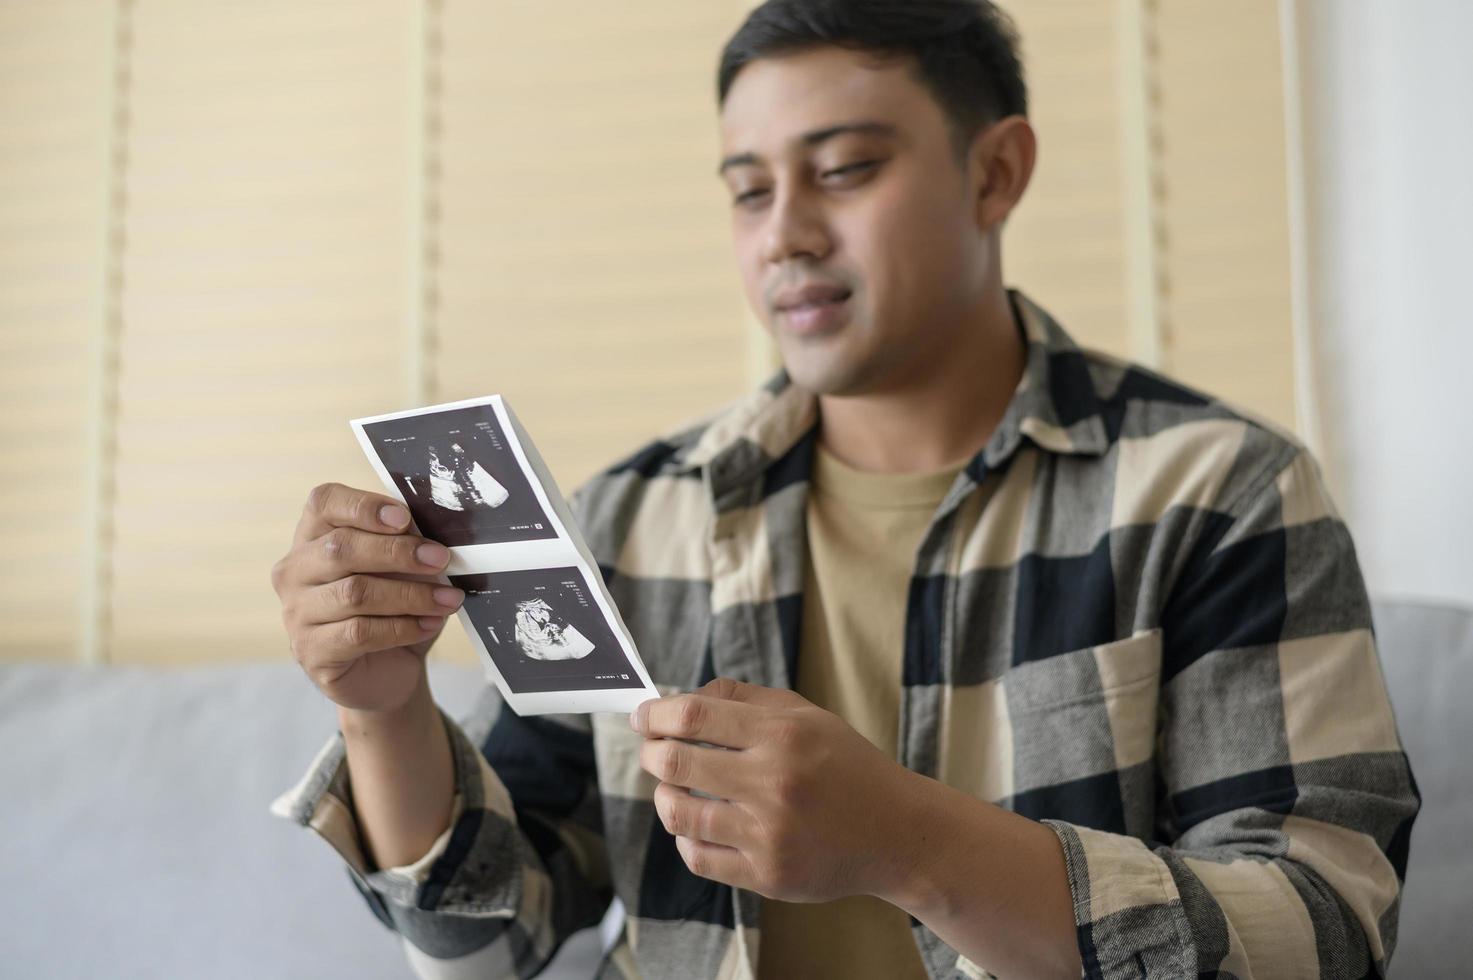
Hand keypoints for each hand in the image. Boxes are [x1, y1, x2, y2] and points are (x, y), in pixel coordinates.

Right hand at [271, 482, 462, 712]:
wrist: (387, 672)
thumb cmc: (394, 608)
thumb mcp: (404, 569)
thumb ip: (408, 543)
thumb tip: (433, 532)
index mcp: (313, 536)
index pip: (324, 503)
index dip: (364, 506)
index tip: (405, 517)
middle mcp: (295, 571)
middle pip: (340, 548)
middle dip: (398, 552)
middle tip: (441, 559)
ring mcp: (297, 613)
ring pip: (355, 593)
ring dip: (411, 594)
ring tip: (448, 599)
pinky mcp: (311, 651)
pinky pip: (359, 633)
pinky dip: (402, 627)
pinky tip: (429, 624)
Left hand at [630, 678, 919, 903]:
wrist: (896, 832)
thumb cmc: (846, 766)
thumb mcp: (806, 715)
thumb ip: (744, 699)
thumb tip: (681, 698)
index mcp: (783, 733)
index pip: (694, 716)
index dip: (656, 715)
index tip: (643, 717)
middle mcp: (774, 782)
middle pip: (677, 762)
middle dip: (652, 753)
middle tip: (653, 750)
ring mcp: (769, 833)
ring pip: (680, 813)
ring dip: (664, 796)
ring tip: (671, 788)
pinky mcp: (767, 874)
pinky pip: (698, 857)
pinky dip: (684, 837)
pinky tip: (693, 825)